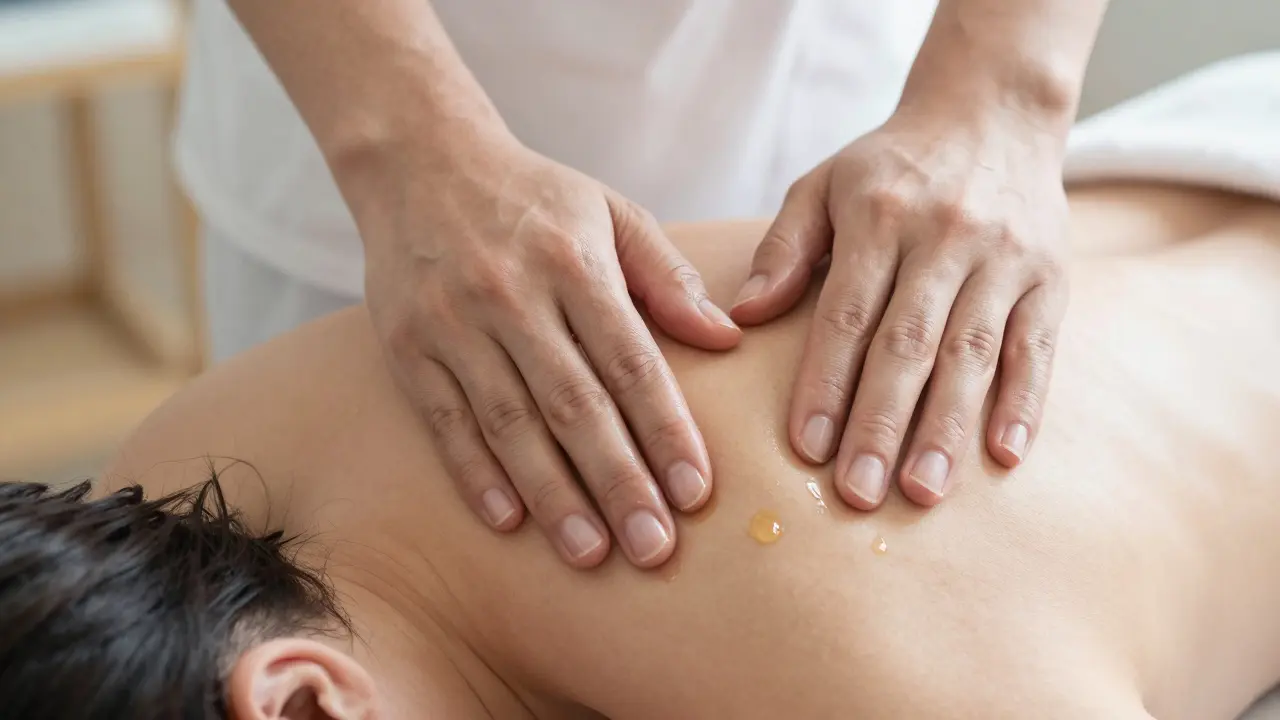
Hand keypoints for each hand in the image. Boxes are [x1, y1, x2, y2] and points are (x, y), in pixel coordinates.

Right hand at [359, 135, 739, 568]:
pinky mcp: (408, 346)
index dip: (664, 430)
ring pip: (510, 424)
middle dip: (618, 481)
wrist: (420, 161)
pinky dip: (476, 474)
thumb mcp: (610, 211)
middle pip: (573, 404)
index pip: (629, 361)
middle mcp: (511, 295)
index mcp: (572, 262)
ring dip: (553, 494)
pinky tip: (510, 521)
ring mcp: (452, 324)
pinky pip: (445, 421)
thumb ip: (666, 277)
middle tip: (654, 547)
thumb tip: (726, 339)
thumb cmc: (532, 197)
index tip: (696, 492)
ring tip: (591, 554)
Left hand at [731, 113, 1067, 508]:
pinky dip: (1024, 402)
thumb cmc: (891, 166)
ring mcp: (1003, 258)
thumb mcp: (823, 185)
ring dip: (947, 428)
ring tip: (924, 492)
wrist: (992, 114)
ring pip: (972, 353)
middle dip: (880, 423)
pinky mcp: (1050, 276)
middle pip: (908, 344)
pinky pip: (1037, 346)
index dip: (825, 383)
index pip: (846, 314)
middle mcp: (943, 237)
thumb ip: (784, 248)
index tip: (806, 448)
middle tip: (858, 494)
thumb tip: (742, 315)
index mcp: (878, 216)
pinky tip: (1004, 456)